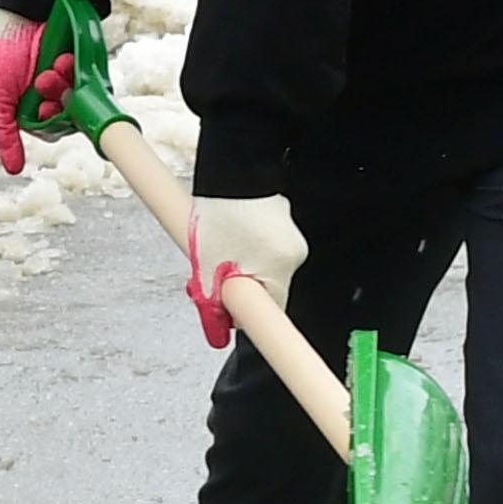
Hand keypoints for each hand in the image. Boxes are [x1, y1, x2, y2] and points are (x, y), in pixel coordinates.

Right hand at [0, 6, 79, 174]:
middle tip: (47, 77)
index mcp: (31, 105)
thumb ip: (6, 134)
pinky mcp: (86, 63)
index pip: (49, 127)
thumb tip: (13, 170)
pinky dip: (80, 70)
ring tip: (58, 62)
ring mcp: (71, 79)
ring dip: (68, 82)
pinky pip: (92, 78)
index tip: (45, 106)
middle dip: (58, 98)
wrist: (26, 9)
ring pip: (80, 98)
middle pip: (68, 114)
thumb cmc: (6, 51)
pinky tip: (68, 57)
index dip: (50, 119)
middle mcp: (53, 95)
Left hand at [185, 193, 306, 349]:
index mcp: (280, 268)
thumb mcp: (208, 266)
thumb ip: (214, 303)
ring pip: (264, 263)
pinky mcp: (284, 219)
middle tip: (211, 273)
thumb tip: (217, 334)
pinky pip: (265, 243)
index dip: (248, 312)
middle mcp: (294, 254)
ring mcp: (291, 234)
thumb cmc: (222, 214)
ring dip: (241, 261)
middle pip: (267, 285)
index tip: (230, 310)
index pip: (273, 308)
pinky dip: (247, 243)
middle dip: (239, 283)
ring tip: (217, 245)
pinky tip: (229, 230)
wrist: (232, 169)